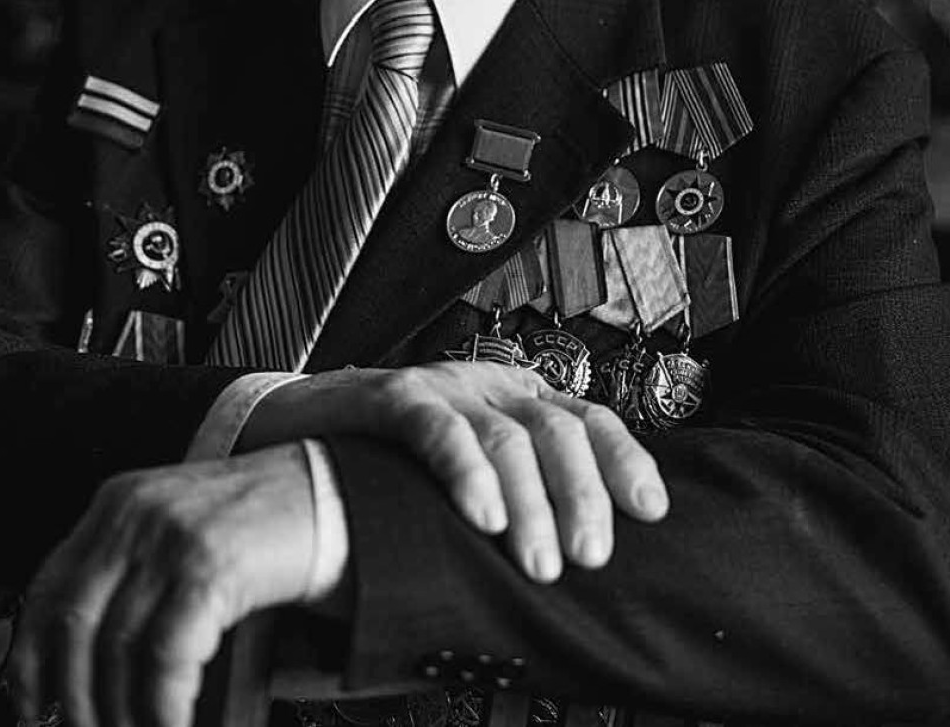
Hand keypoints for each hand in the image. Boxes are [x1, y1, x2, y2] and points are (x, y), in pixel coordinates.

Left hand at [8, 443, 312, 726]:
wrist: (335, 494)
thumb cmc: (261, 528)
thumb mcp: (180, 536)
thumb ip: (133, 579)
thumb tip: (82, 675)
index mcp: (117, 503)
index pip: (45, 593)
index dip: (31, 666)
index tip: (35, 713)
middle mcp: (134, 512)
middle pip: (71, 627)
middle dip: (72, 703)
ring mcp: (172, 533)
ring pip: (115, 650)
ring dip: (122, 715)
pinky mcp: (210, 563)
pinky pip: (165, 657)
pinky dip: (163, 709)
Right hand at [242, 359, 667, 581]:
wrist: (300, 425)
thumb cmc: (394, 462)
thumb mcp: (470, 471)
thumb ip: (518, 492)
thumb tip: (581, 555)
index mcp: (516, 400)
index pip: (588, 417)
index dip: (623, 459)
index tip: (650, 510)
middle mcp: (487, 387)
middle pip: (556, 429)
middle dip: (581, 494)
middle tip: (588, 555)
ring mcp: (441, 388)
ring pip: (505, 436)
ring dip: (530, 503)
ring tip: (539, 561)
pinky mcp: (392, 397)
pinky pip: (438, 429)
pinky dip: (466, 472)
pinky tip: (482, 516)